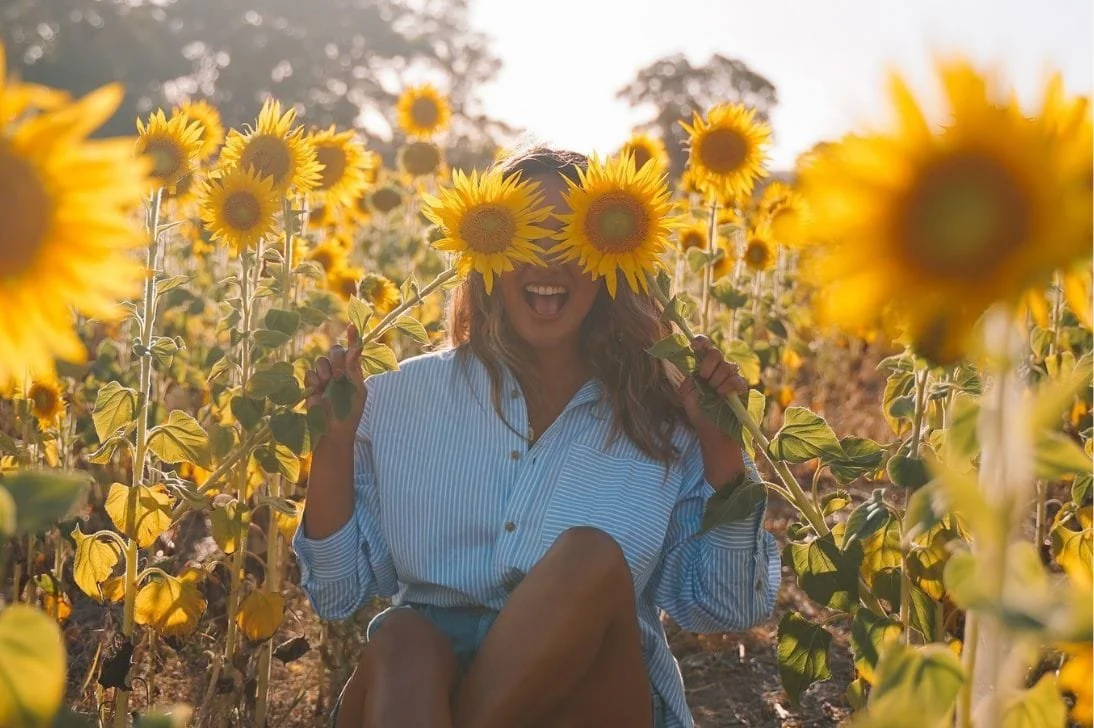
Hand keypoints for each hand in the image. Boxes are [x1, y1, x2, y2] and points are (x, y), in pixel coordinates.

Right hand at [304, 323, 366, 440]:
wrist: (332, 431)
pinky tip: (317, 390)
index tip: (351, 326)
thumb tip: (357, 348)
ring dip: (325, 371)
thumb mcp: (356, 390)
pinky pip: (310, 373)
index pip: (353, 351)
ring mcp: (325, 378)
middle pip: (335, 351)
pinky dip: (314, 380)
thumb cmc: (349, 413)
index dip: (353, 338)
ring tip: (327, 385)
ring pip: (321, 360)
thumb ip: (354, 369)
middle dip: (336, 359)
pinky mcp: (312, 385)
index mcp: (354, 372)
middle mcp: (339, 371)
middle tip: (338, 375)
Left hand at [678, 336, 748, 486]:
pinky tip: (723, 396)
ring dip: (717, 381)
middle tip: (704, 379)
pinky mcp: (741, 388)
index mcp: (703, 368)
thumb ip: (689, 375)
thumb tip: (693, 358)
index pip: (704, 346)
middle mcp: (717, 369)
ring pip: (727, 366)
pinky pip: (737, 380)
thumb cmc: (699, 413)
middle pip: (716, 353)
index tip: (696, 345)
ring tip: (715, 394)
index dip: (701, 341)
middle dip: (708, 366)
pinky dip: (728, 387)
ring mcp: (731, 377)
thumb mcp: (687, 393)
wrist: (712, 432)